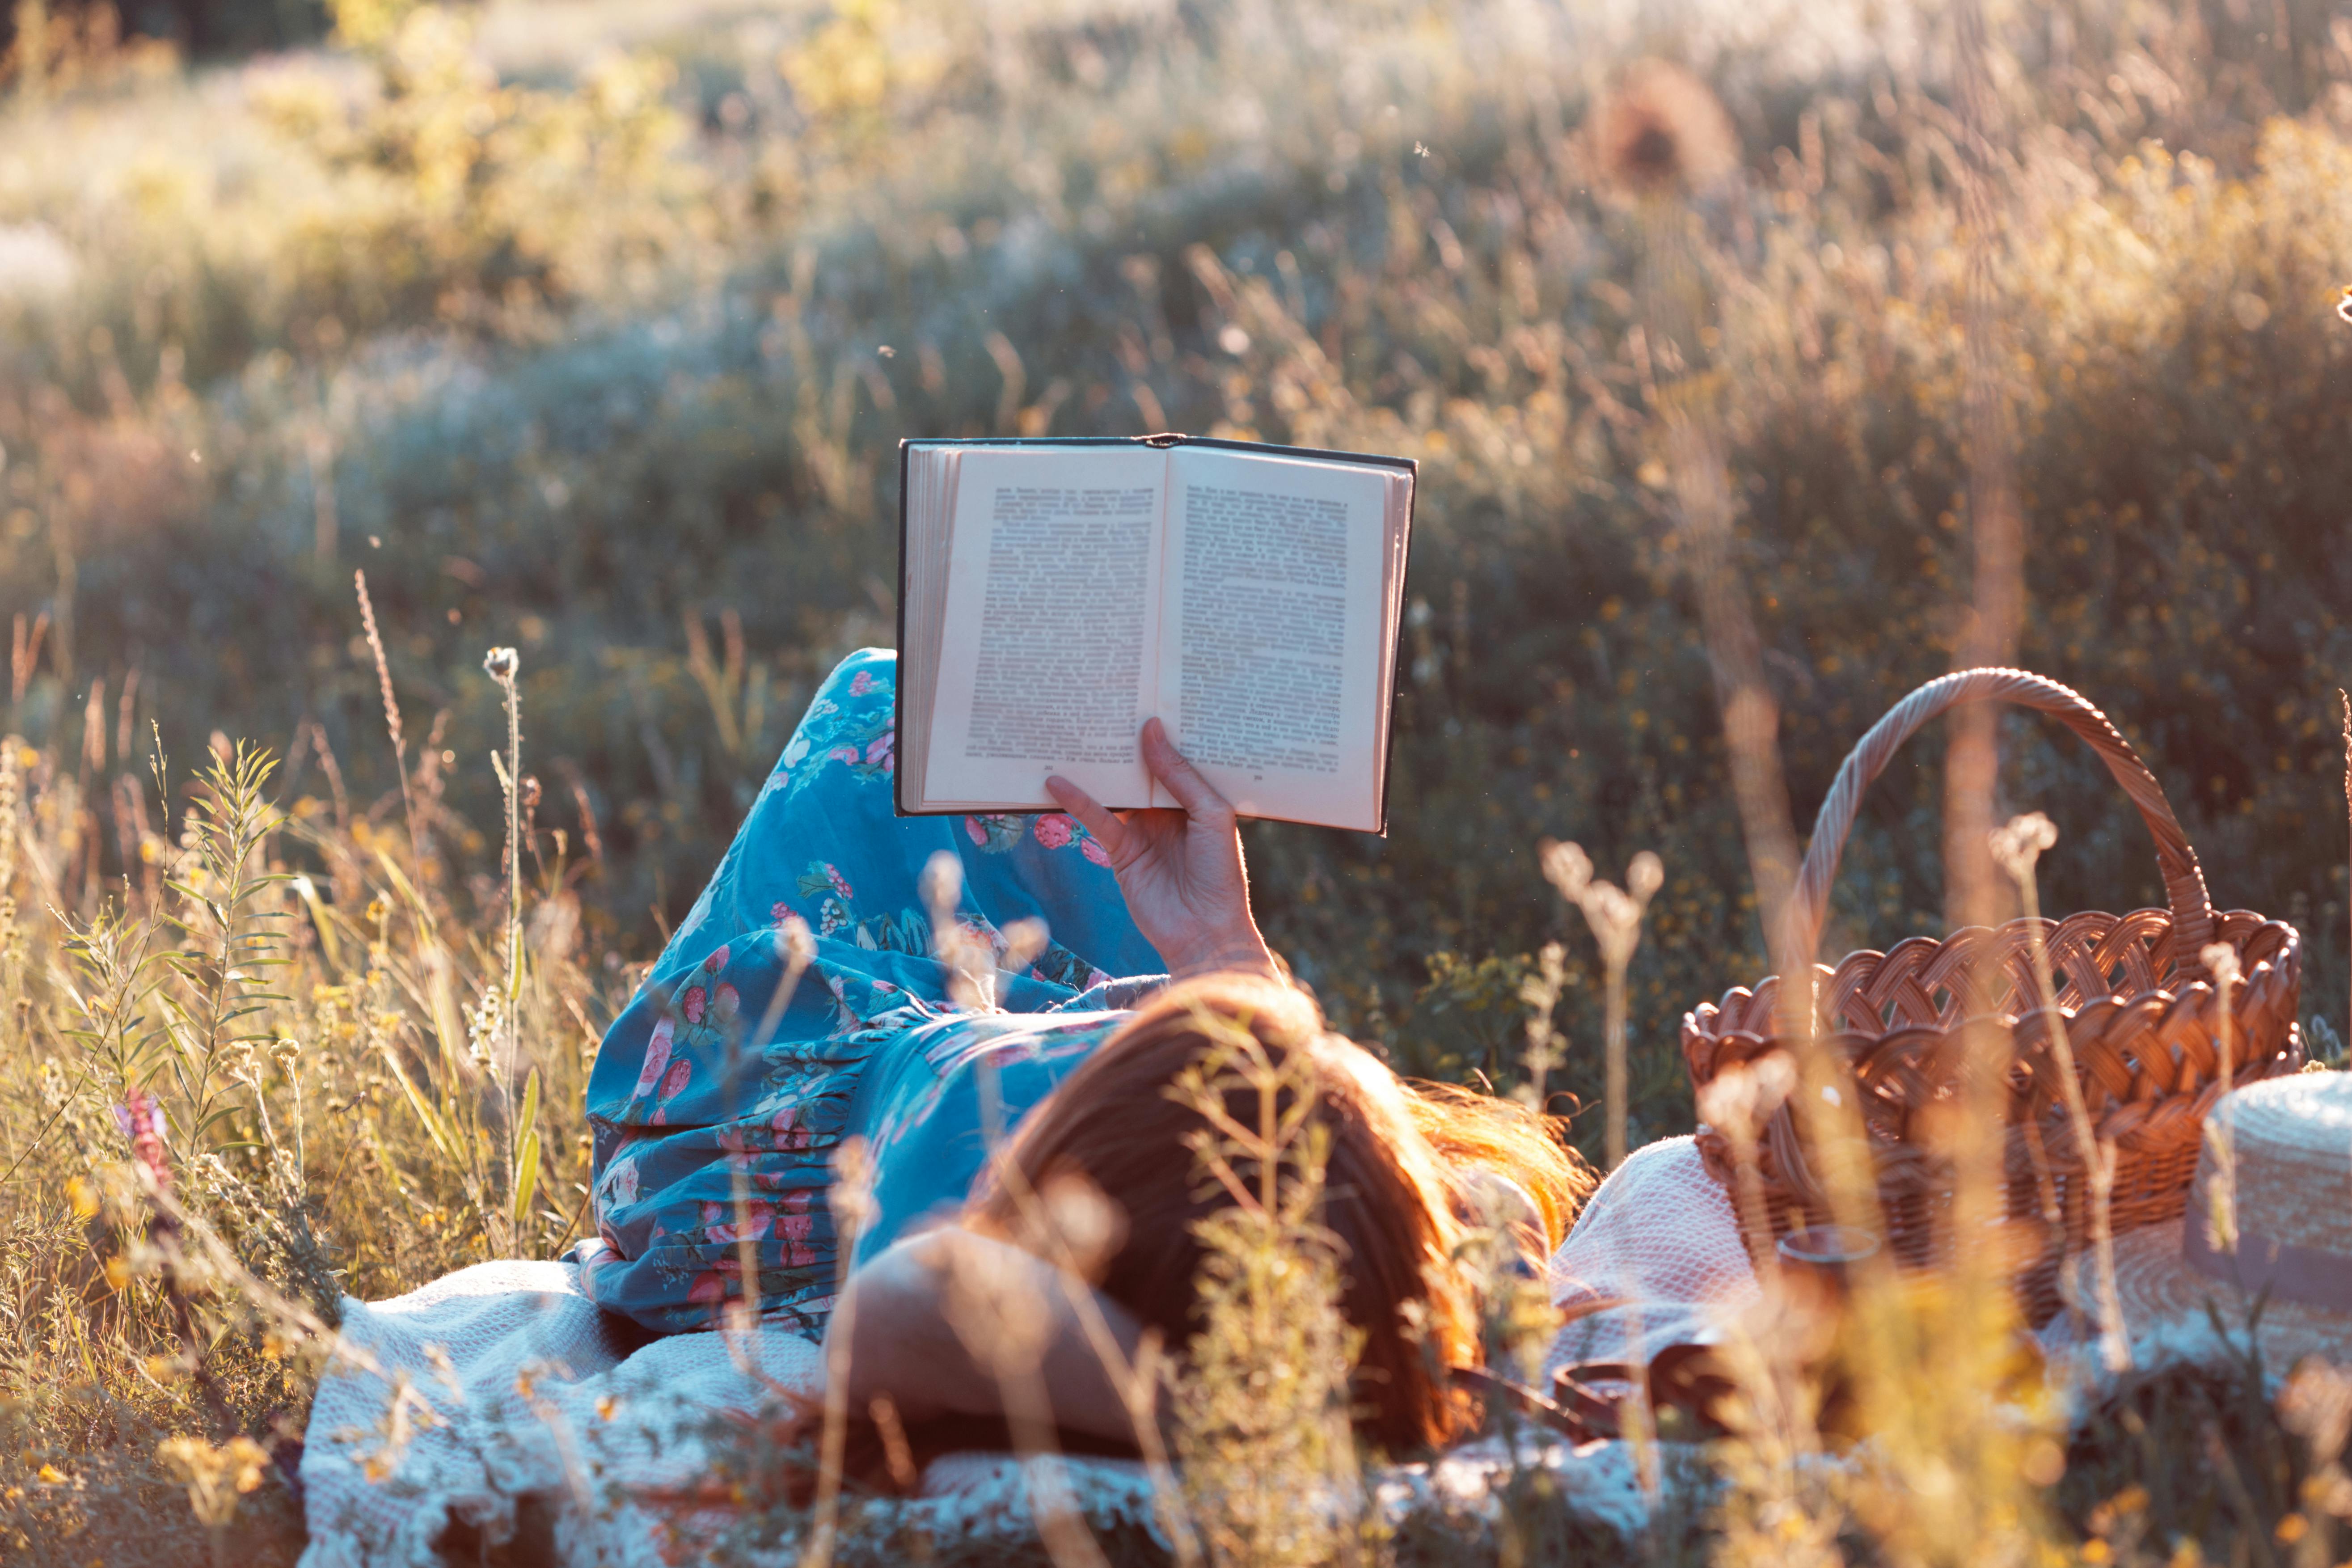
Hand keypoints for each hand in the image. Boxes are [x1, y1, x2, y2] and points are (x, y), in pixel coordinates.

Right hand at [1045, 719, 1277, 980]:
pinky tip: (1055, 780)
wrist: (1206, 933)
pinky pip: (1096, 819)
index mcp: (1197, 797)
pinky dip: (1077, 800)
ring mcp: (1142, 828)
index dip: (1160, 729)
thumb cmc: (1222, 875)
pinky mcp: (1120, 850)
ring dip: (1096, 766)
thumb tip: (1152, 729)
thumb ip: (1179, 774)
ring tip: (1072, 731)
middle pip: (1140, 768)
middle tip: (1100, 701)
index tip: (1141, 693)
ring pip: (1115, 789)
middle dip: (1123, 741)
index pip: (1174, 755)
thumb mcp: (1211, 815)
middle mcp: (1168, 808)